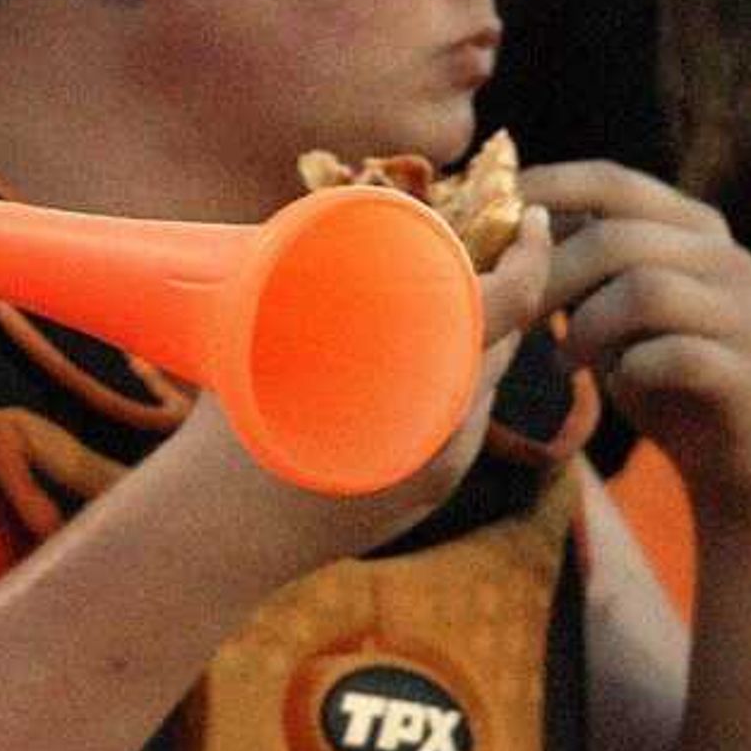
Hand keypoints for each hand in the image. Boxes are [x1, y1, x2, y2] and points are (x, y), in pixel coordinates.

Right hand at [171, 205, 555, 565]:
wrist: (218, 536)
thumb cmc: (224, 429)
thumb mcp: (259, 337)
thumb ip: (320, 280)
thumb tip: (354, 217)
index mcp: (413, 375)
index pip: (508, 302)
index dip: (530, 252)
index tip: (532, 214)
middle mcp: (444, 420)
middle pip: (503, 334)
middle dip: (494, 292)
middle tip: (468, 250)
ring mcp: (444, 460)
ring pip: (485, 376)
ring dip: (470, 338)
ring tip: (426, 309)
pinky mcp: (433, 488)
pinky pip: (463, 417)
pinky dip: (448, 382)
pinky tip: (409, 371)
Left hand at [530, 161, 750, 522]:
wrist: (734, 442)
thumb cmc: (655, 360)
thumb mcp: (613, 296)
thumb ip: (578, 255)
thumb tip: (496, 223)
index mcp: (688, 224)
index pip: (608, 181)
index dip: (540, 193)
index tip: (489, 225)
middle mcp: (721, 256)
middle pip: (614, 237)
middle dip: (547, 277)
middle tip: (516, 319)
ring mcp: (739, 311)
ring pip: (644, 290)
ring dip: (585, 327)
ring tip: (566, 359)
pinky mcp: (741, 368)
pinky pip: (674, 354)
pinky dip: (628, 369)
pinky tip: (613, 382)